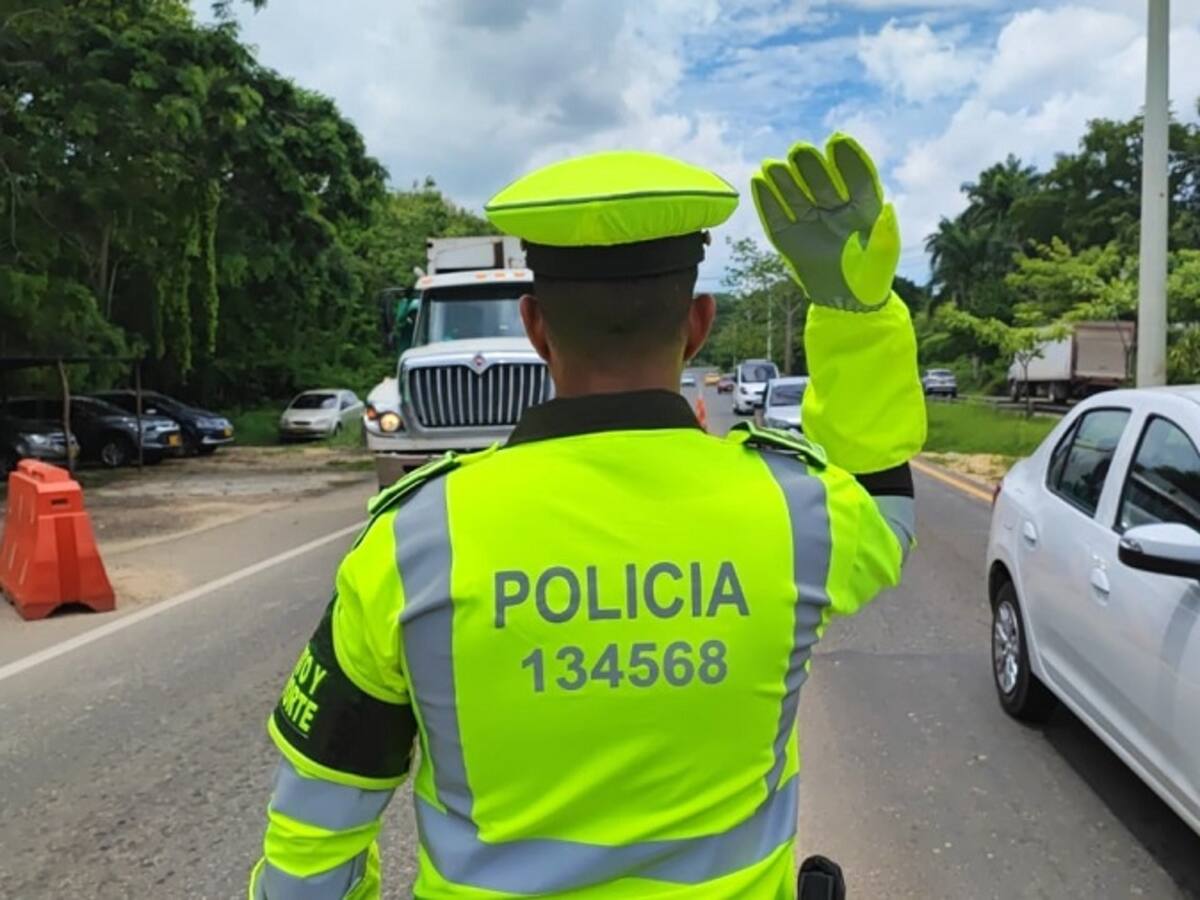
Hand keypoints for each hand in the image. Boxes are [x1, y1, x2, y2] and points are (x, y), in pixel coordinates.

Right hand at [751, 133, 898, 311]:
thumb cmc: (871, 279)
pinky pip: (775, 216)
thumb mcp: (883, 259)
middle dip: (810, 165)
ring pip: (796, 195)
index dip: (847, 159)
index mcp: (861, 208)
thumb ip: (886, 235)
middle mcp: (834, 209)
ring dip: (784, 179)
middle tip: (799, 150)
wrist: (846, 305)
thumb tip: (889, 208)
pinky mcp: (789, 237)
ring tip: (772, 165)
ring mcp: (810, 221)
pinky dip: (766, 200)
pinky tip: (758, 182)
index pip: (855, 178)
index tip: (837, 140)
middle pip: (822, 182)